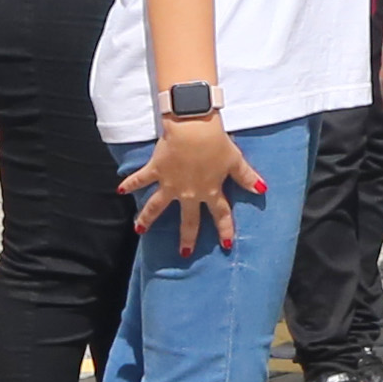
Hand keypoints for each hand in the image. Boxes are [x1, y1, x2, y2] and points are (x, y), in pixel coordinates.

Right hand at [120, 114, 261, 258]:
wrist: (192, 128)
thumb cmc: (216, 143)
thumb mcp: (234, 160)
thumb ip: (247, 177)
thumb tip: (262, 189)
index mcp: (210, 190)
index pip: (221, 214)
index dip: (225, 230)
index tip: (226, 245)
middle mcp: (189, 192)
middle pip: (189, 219)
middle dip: (187, 237)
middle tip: (184, 253)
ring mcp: (170, 184)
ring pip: (157, 206)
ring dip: (147, 217)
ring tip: (139, 229)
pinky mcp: (156, 170)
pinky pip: (140, 179)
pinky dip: (130, 183)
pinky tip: (120, 189)